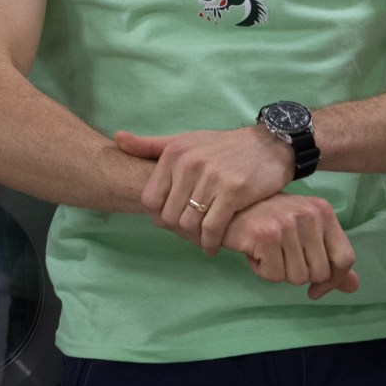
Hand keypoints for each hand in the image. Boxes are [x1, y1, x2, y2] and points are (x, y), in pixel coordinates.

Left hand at [115, 126, 295, 253]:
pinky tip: (213, 246)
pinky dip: (211, 243)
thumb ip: (150, 145)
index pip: (150, 199)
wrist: (268, 144)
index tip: (169, 224)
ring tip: (200, 242)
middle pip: (169, 215)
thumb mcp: (184, 141)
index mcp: (174, 153)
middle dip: (176, 231)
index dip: (156, 217)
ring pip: (189, 224)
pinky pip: (213, 227)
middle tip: (187, 237)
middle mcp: (189, 164)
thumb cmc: (222, 147)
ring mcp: (212, 177)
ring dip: (193, 240)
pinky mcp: (234, 191)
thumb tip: (117, 138)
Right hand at [220, 193, 358, 299]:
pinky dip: (261, 270)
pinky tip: (253, 252)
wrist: (224, 208)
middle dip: (298, 273)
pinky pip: (274, 276)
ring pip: (296, 277)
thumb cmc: (265, 220)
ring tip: (266, 251)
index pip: (345, 258)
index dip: (333, 280)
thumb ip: (329, 258)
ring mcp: (287, 223)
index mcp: (322, 211)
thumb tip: (353, 287)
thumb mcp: (303, 234)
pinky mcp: (265, 235)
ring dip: (278, 272)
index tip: (315, 288)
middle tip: (279, 256)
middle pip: (319, 273)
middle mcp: (308, 214)